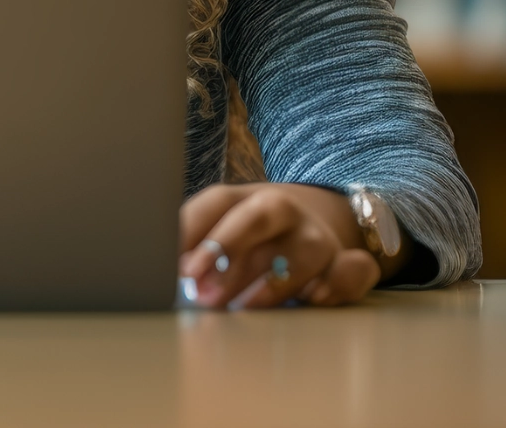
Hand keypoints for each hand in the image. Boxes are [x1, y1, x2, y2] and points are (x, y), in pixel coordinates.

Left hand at [180, 182, 394, 308]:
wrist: (305, 223)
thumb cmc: (245, 235)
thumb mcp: (216, 230)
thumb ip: (190, 248)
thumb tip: (152, 270)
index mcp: (240, 197)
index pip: (214, 204)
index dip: (193, 232)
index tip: (175, 266)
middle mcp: (280, 209)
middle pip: (257, 218)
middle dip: (228, 249)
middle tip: (202, 289)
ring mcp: (316, 235)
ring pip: (304, 251)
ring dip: (273, 283)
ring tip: (245, 308)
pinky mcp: (345, 261)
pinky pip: (353, 269)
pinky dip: (339, 284)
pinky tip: (314, 300)